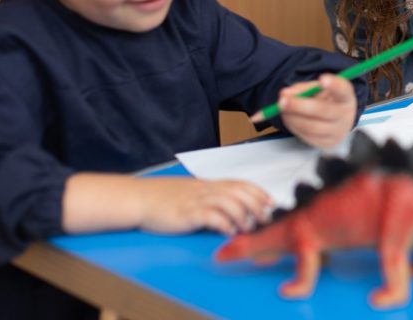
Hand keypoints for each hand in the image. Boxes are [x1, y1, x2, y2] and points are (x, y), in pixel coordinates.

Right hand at [135, 177, 272, 234]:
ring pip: (228, 201)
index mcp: (209, 184)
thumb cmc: (165, 198)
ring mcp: (197, 200)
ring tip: (249, 227)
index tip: (271, 202)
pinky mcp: (187, 213)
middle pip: (238, 191)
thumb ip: (210, 198)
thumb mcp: (192, 194)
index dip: (258, 191)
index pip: (240, 183)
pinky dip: (224, 223)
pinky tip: (229, 230)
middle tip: (266, 217)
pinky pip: (211, 215)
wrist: (141, 198)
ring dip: (243, 215)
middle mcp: (206, 189)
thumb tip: (231, 209)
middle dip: (256, 204)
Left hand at [278, 74, 356, 148]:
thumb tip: (285, 94)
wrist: (335, 120)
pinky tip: (288, 117)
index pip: (343, 90)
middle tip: (282, 100)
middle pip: (323, 111)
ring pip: (311, 126)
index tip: (323, 79)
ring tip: (281, 107)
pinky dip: (293, 125)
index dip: (334, 85)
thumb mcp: (317, 88)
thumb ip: (302, 89)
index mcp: (346, 97)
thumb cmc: (325, 100)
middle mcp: (345, 116)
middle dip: (299, 105)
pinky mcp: (326, 143)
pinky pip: (306, 135)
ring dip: (292, 117)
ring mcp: (337, 132)